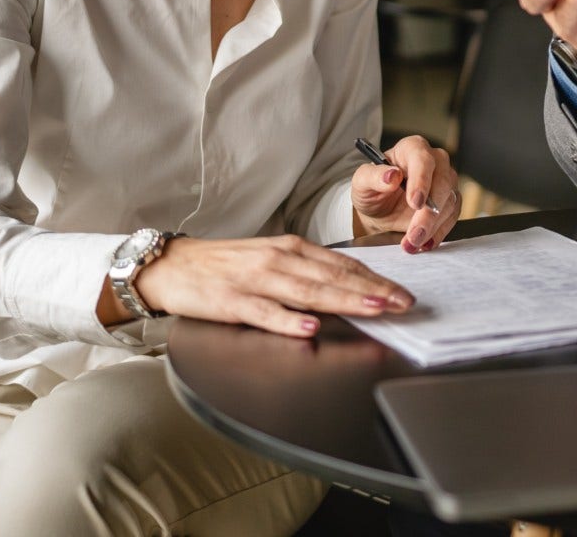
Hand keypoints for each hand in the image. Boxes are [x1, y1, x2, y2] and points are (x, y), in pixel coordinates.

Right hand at [130, 234, 413, 337]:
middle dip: (373, 291)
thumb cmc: (226, 266)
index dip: (375, 280)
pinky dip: (288, 320)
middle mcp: (278, 260)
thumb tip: (348, 286)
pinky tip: (310, 327)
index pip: (342, 265)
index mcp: (291, 249)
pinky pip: (264, 312)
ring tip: (374, 309)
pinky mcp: (231, 302)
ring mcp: (255, 280)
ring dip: (344, 300)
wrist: (172, 266)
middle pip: (333, 278)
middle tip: (404, 303)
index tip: (404, 293)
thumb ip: (307, 272)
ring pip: (307, 292)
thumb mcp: (272, 260)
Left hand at [351, 134, 460, 252]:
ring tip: (412, 243)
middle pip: (442, 183)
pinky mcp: (450, 201)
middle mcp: (434, 161)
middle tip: (414, 234)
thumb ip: (372, 176)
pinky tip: (424, 243)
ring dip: (432, 227)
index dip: (421, 181)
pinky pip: (452, 217)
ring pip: (449, 202)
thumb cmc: (372, 190)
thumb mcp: (362, 183)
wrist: (380, 210)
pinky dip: (439, 233)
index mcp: (412, 149)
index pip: (423, 160)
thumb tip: (391, 175)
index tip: (415, 203)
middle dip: (429, 213)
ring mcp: (446, 181)